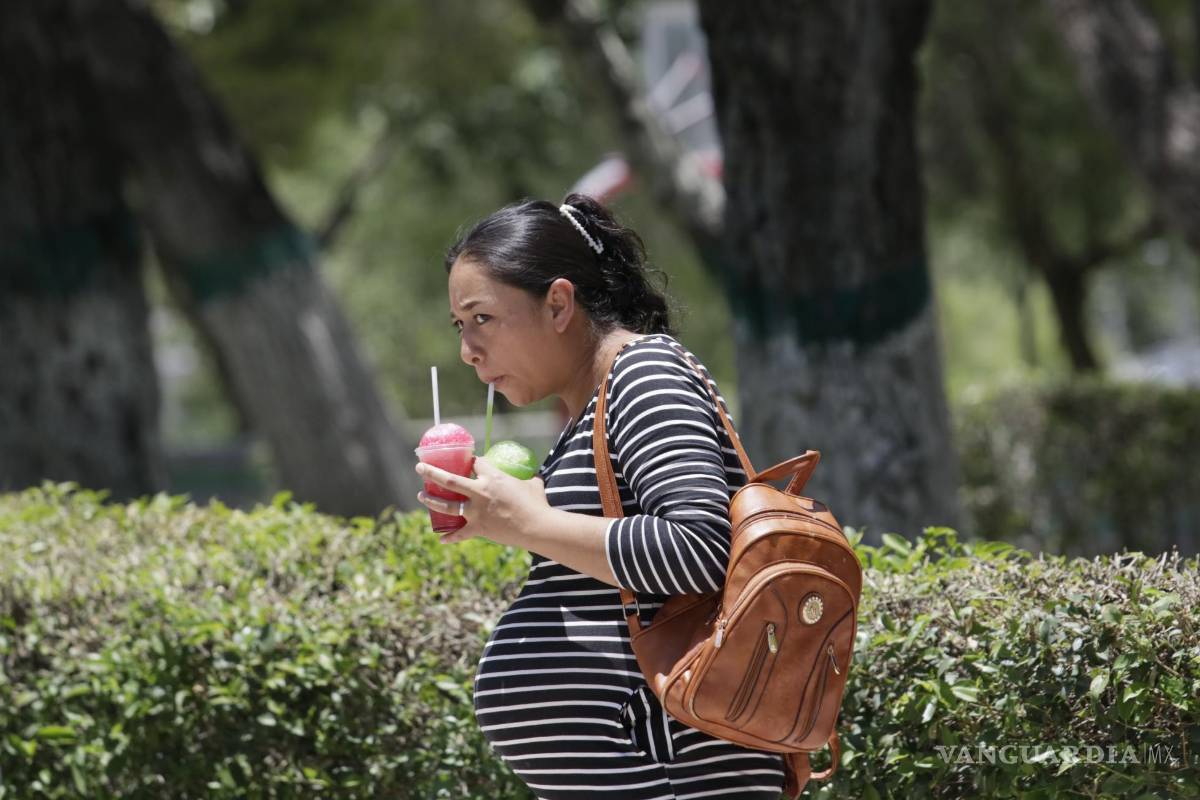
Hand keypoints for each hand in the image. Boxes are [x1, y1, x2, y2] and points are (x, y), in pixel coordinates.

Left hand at [415, 457, 548, 544]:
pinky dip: (450, 537)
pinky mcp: (478, 528)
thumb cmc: (537, 503)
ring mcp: (476, 512)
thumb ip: (530, 477)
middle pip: (449, 480)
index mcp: (492, 477)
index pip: (475, 463)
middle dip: (431, 472)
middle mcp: (479, 492)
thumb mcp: (533, 483)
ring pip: (448, 505)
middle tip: (419, 468)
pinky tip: (441, 538)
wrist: (536, 527)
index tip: (468, 462)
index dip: (470, 461)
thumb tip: (534, 475)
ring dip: (431, 500)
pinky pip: (460, 534)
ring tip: (420, 495)